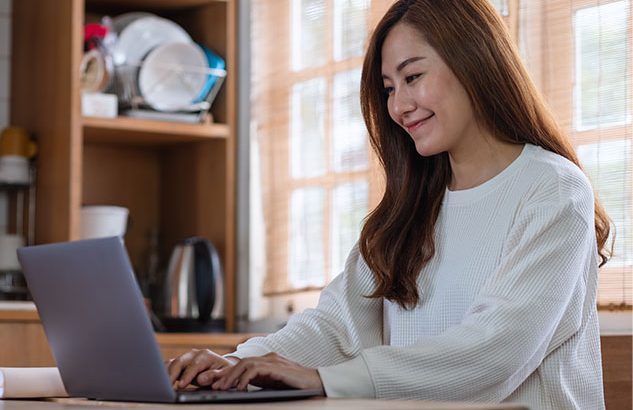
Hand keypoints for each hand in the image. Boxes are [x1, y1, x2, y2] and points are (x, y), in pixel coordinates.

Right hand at [166, 348, 238, 388]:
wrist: (223, 368)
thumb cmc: (225, 372)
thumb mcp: (225, 373)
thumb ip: (215, 375)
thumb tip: (202, 378)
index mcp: (206, 355)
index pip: (195, 365)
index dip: (187, 375)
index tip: (181, 385)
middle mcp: (194, 354)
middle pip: (180, 361)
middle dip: (173, 374)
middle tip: (167, 386)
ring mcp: (186, 358)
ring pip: (172, 363)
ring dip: (165, 373)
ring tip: (160, 384)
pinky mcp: (180, 364)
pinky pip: (169, 366)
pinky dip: (163, 372)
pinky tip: (159, 381)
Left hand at [210, 352, 324, 393]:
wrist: (316, 382)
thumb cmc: (296, 384)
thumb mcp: (274, 382)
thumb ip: (260, 380)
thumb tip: (242, 387)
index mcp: (267, 360)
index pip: (243, 364)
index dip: (229, 373)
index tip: (217, 384)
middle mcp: (268, 357)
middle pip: (241, 362)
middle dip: (226, 374)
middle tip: (214, 387)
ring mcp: (273, 360)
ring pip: (245, 364)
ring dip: (232, 377)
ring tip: (223, 388)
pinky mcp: (277, 367)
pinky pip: (256, 370)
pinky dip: (245, 379)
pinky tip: (240, 388)